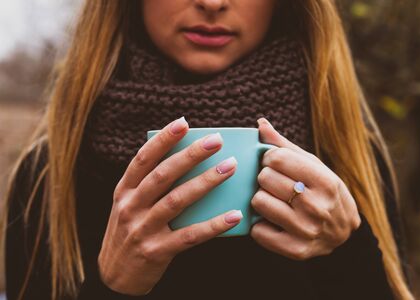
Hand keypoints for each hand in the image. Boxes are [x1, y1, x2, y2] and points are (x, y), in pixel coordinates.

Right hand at [98, 117, 241, 295]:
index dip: (163, 139)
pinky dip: (213, 225)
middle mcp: (131, 206)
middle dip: (191, 155)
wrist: (114, 276)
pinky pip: (190, 236)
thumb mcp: (128, 204)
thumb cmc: (128, 231)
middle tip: (216, 140)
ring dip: (205, 182)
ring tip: (229, 167)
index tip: (183, 123)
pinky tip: (234, 215)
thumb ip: (148, 184)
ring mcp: (142, 229)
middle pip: (163, 175)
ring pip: (177, 200)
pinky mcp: (157, 251)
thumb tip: (184, 157)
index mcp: (124, 191)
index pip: (143, 159)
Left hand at [250, 118, 360, 259]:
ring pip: (258, 202)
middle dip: (265, 178)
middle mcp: (318, 206)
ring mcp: (307, 230)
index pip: (277, 158)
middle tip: (275, 184)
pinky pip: (258, 231)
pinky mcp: (296, 250)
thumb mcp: (313, 166)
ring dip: (261, 199)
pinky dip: (260, 225)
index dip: (269, 158)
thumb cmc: (323, 192)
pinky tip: (272, 221)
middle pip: (265, 178)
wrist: (343, 233)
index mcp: (325, 181)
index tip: (274, 164)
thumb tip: (260, 123)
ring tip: (274, 200)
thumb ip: (284, 146)